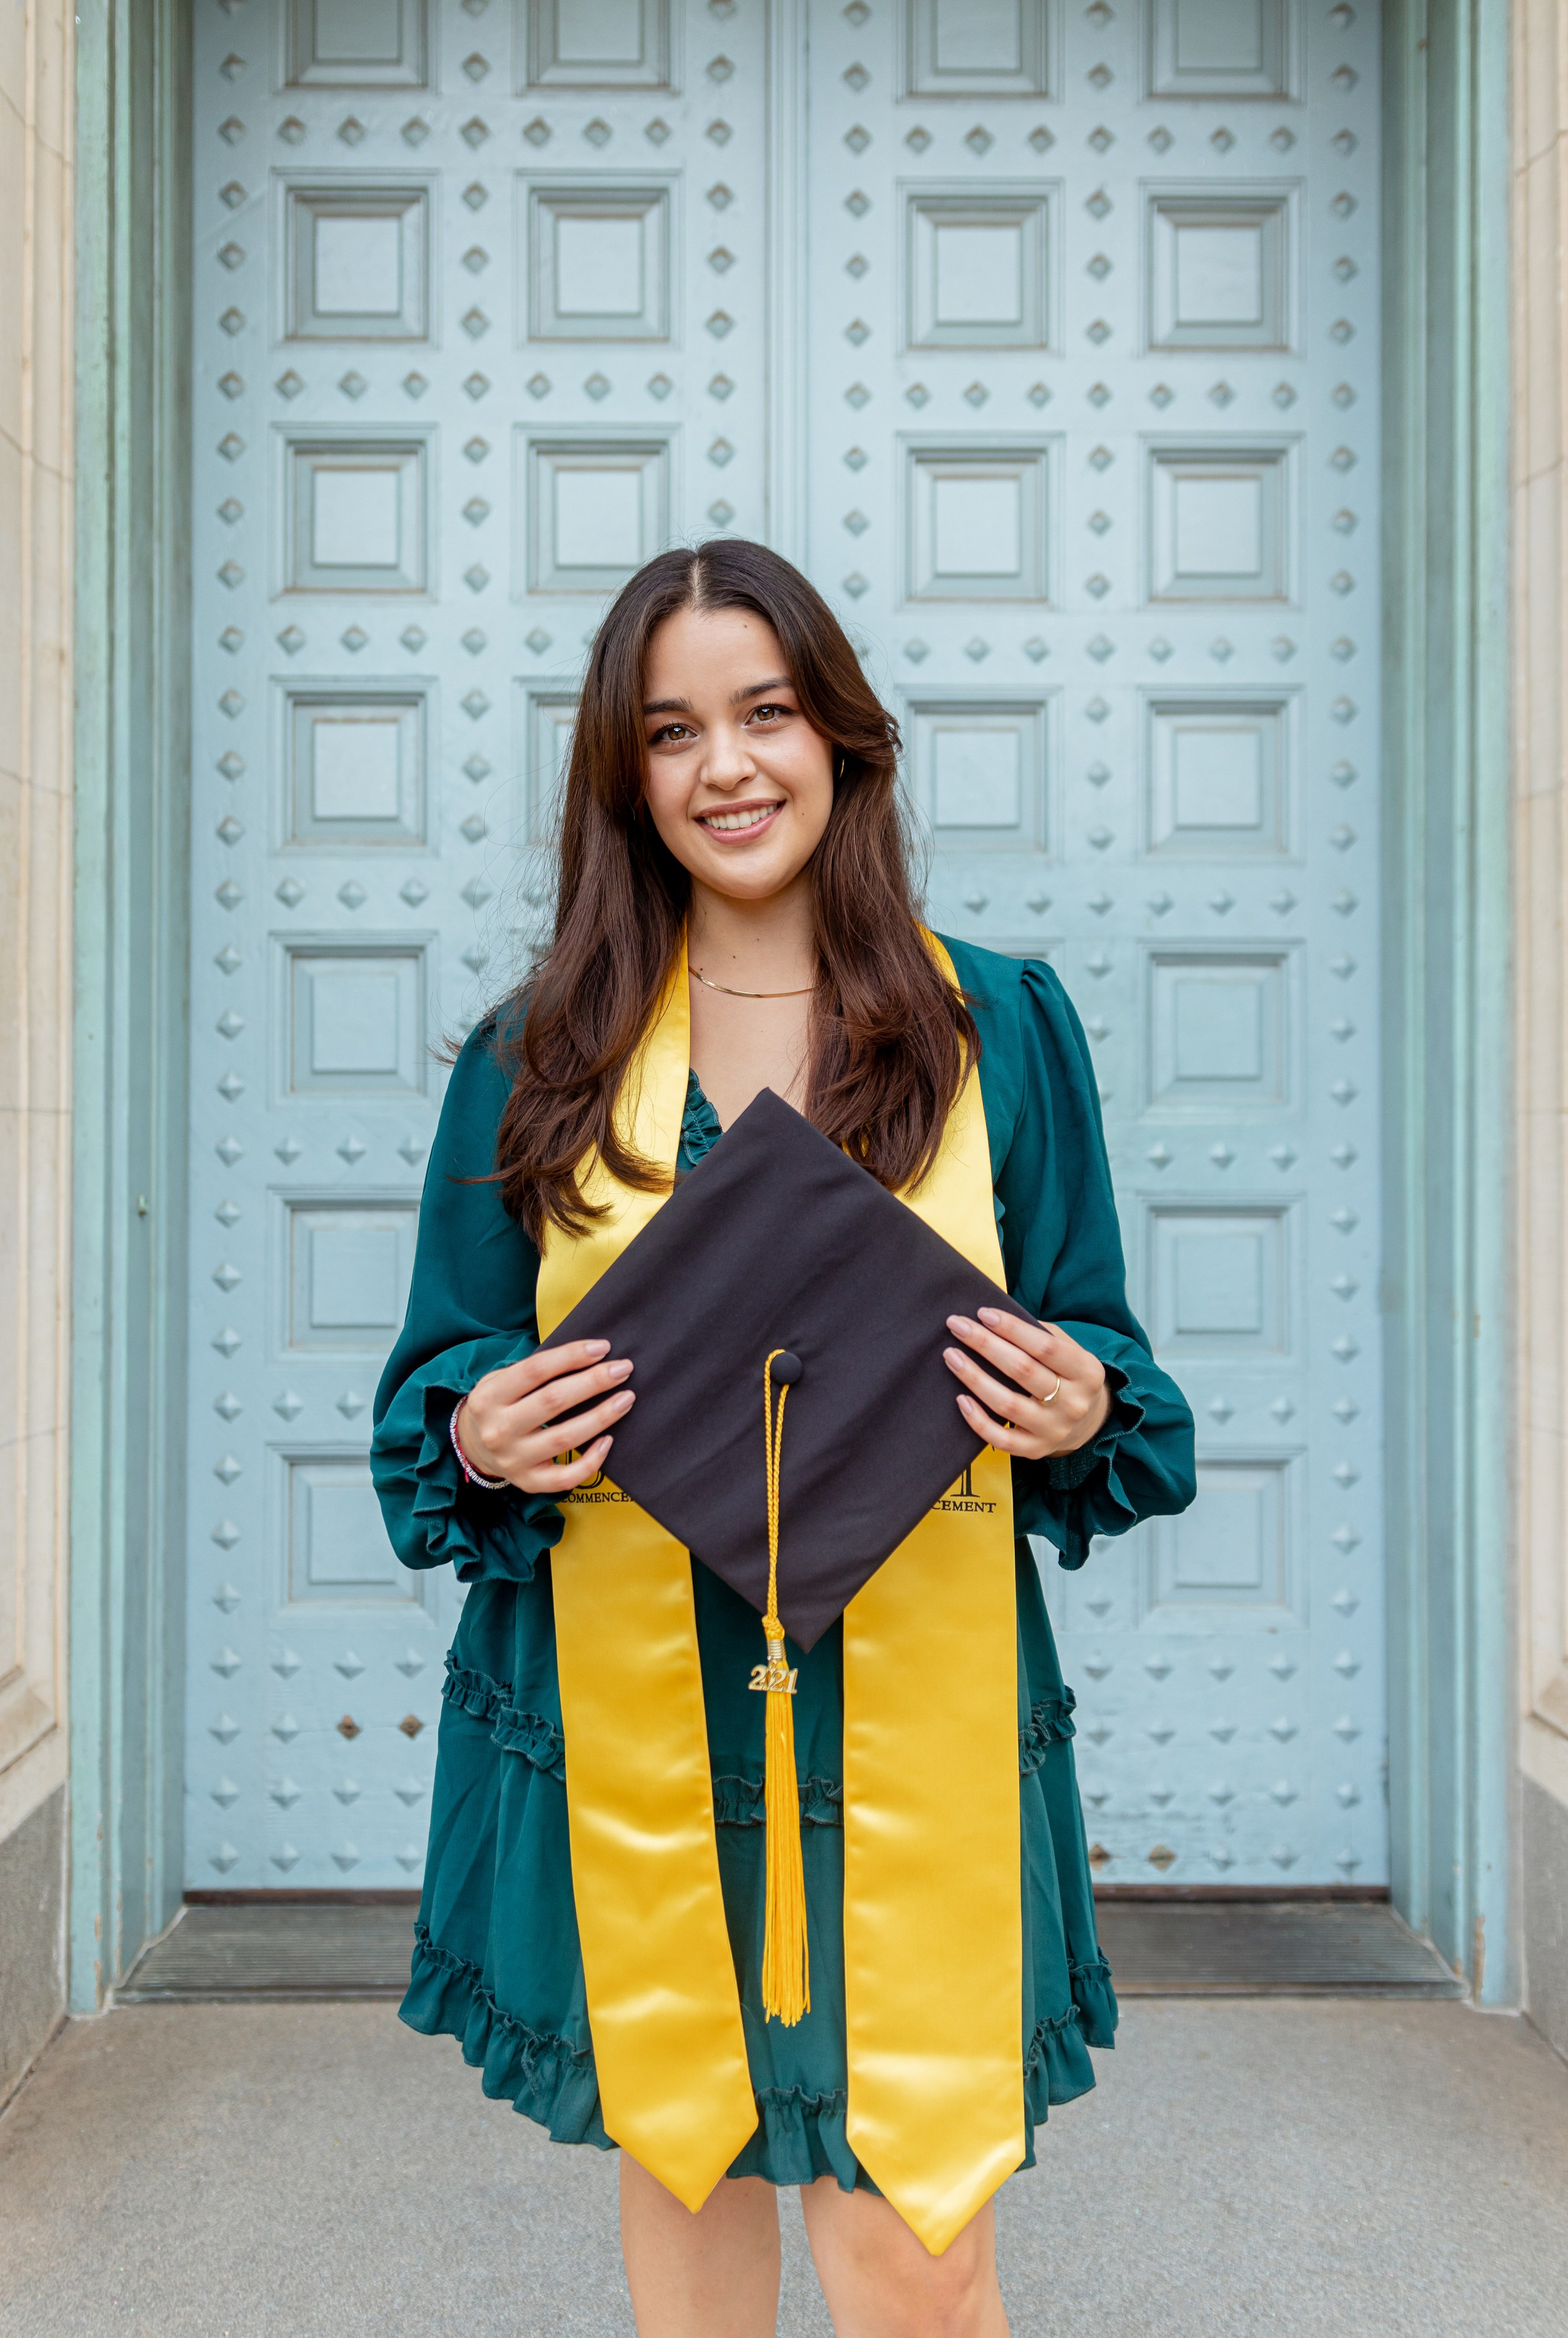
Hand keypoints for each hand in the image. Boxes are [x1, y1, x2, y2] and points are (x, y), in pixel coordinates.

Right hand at [456, 1339, 634, 1494]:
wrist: (473, 1446)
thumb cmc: (499, 1405)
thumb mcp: (502, 1380)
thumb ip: (535, 1371)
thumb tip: (589, 1355)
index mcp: (490, 1396)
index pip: (535, 1370)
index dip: (572, 1356)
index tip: (603, 1347)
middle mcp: (499, 1429)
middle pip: (553, 1401)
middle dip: (594, 1382)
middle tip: (623, 1369)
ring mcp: (513, 1459)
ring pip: (565, 1438)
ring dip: (601, 1416)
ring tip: (626, 1398)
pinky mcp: (528, 1482)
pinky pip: (566, 1477)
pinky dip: (591, 1461)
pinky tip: (608, 1441)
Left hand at [943, 1309, 1110, 1460]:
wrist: (1087, 1422)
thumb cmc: (1066, 1374)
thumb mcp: (1068, 1350)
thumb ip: (1038, 1333)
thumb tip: (991, 1318)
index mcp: (1087, 1372)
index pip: (1045, 1346)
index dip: (1012, 1328)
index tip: (982, 1313)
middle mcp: (1073, 1403)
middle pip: (1023, 1370)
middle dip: (985, 1344)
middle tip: (956, 1325)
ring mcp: (1054, 1430)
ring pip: (1007, 1404)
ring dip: (974, 1377)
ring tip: (951, 1356)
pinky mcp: (1036, 1449)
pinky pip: (1001, 1439)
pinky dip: (978, 1420)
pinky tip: (960, 1399)